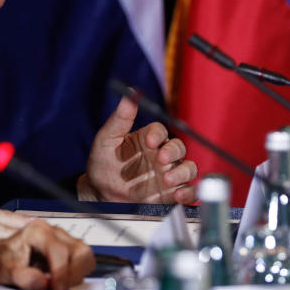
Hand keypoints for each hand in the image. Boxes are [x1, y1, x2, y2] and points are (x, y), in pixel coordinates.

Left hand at [0, 220, 93, 289]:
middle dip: (74, 273)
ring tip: (61, 285)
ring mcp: (62, 239)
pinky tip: (61, 281)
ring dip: (77, 273)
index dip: (60, 272)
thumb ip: (22, 276)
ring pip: (85, 254)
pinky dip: (77, 272)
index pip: (60, 251)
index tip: (55, 289)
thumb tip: (42, 283)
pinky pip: (82, 259)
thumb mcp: (3, 269)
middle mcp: (53, 231)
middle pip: (80, 250)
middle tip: (61, 289)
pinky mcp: (67, 249)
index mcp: (38, 231)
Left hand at [80, 96, 196, 203]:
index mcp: (148, 139)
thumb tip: (130, 94)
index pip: (160, 130)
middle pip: (179, 147)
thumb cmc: (102, 163)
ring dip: (183, 172)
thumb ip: (119, 119)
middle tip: (161, 159)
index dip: (158, 134)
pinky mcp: (171, 193)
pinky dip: (189, 192)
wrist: (99, 194)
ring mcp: (168, 173)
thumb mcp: (106, 139)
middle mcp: (161, 154)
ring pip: (188, 168)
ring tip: (168, 180)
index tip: (150, 141)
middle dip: (173, 152)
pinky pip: (188, 191)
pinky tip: (179, 195)